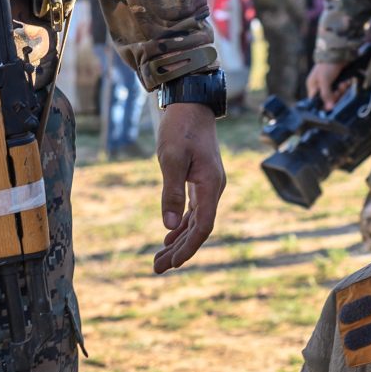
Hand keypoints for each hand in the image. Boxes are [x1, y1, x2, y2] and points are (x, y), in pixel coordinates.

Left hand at [153, 101, 224, 272]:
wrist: (190, 103)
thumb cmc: (180, 128)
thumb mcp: (172, 159)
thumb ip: (171, 193)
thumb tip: (168, 225)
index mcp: (211, 185)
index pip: (203, 226)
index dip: (189, 247)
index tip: (173, 263)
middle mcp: (214, 189)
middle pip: (198, 229)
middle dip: (178, 250)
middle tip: (157, 268)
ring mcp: (208, 186)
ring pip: (195, 222)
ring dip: (177, 240)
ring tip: (159, 259)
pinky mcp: (201, 181)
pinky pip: (193, 211)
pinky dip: (181, 225)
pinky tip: (168, 236)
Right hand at [306, 59, 345, 107]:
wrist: (339, 53)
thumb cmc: (327, 66)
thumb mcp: (324, 81)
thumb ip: (326, 95)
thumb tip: (328, 108)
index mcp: (313, 86)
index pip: (316, 101)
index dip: (324, 104)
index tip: (331, 105)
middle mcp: (320, 86)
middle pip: (328, 99)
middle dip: (336, 95)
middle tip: (339, 89)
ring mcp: (330, 83)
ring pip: (337, 94)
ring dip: (342, 90)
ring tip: (343, 83)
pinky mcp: (338, 80)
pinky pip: (342, 88)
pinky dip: (345, 85)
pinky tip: (346, 81)